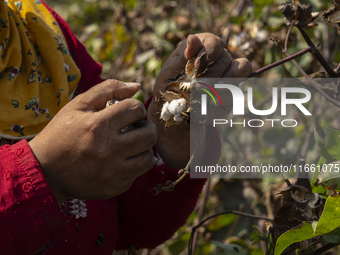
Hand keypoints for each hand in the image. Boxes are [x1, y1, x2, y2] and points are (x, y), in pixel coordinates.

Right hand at [29, 80, 156, 204]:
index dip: (135, 108)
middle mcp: (109, 150)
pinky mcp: (114, 187)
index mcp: (98, 126)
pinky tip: (118, 161)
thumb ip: (108, 89)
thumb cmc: (62, 133)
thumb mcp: (78, 106)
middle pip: (150, 135)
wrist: (45, 171)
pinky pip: (136, 174)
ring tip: (130, 145)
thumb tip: (137, 86)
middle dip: (145, 127)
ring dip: (143, 148)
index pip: (136, 109)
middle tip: (135, 128)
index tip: (127, 113)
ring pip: (148, 158)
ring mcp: (113, 172)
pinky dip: (131, 166)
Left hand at [147, 33, 251, 168]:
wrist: (175, 112)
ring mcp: (227, 72)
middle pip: (224, 58)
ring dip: (223, 83)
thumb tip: (192, 38)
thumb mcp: (168, 73)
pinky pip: (238, 88)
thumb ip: (181, 57)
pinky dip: (225, 96)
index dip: (208, 53)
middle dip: (210, 75)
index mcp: (200, 47)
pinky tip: (211, 102)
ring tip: (206, 94)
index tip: (197, 67)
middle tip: (196, 88)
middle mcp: (217, 56)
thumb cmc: (169, 88)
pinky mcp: (233, 89)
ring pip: (240, 69)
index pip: (213, 42)